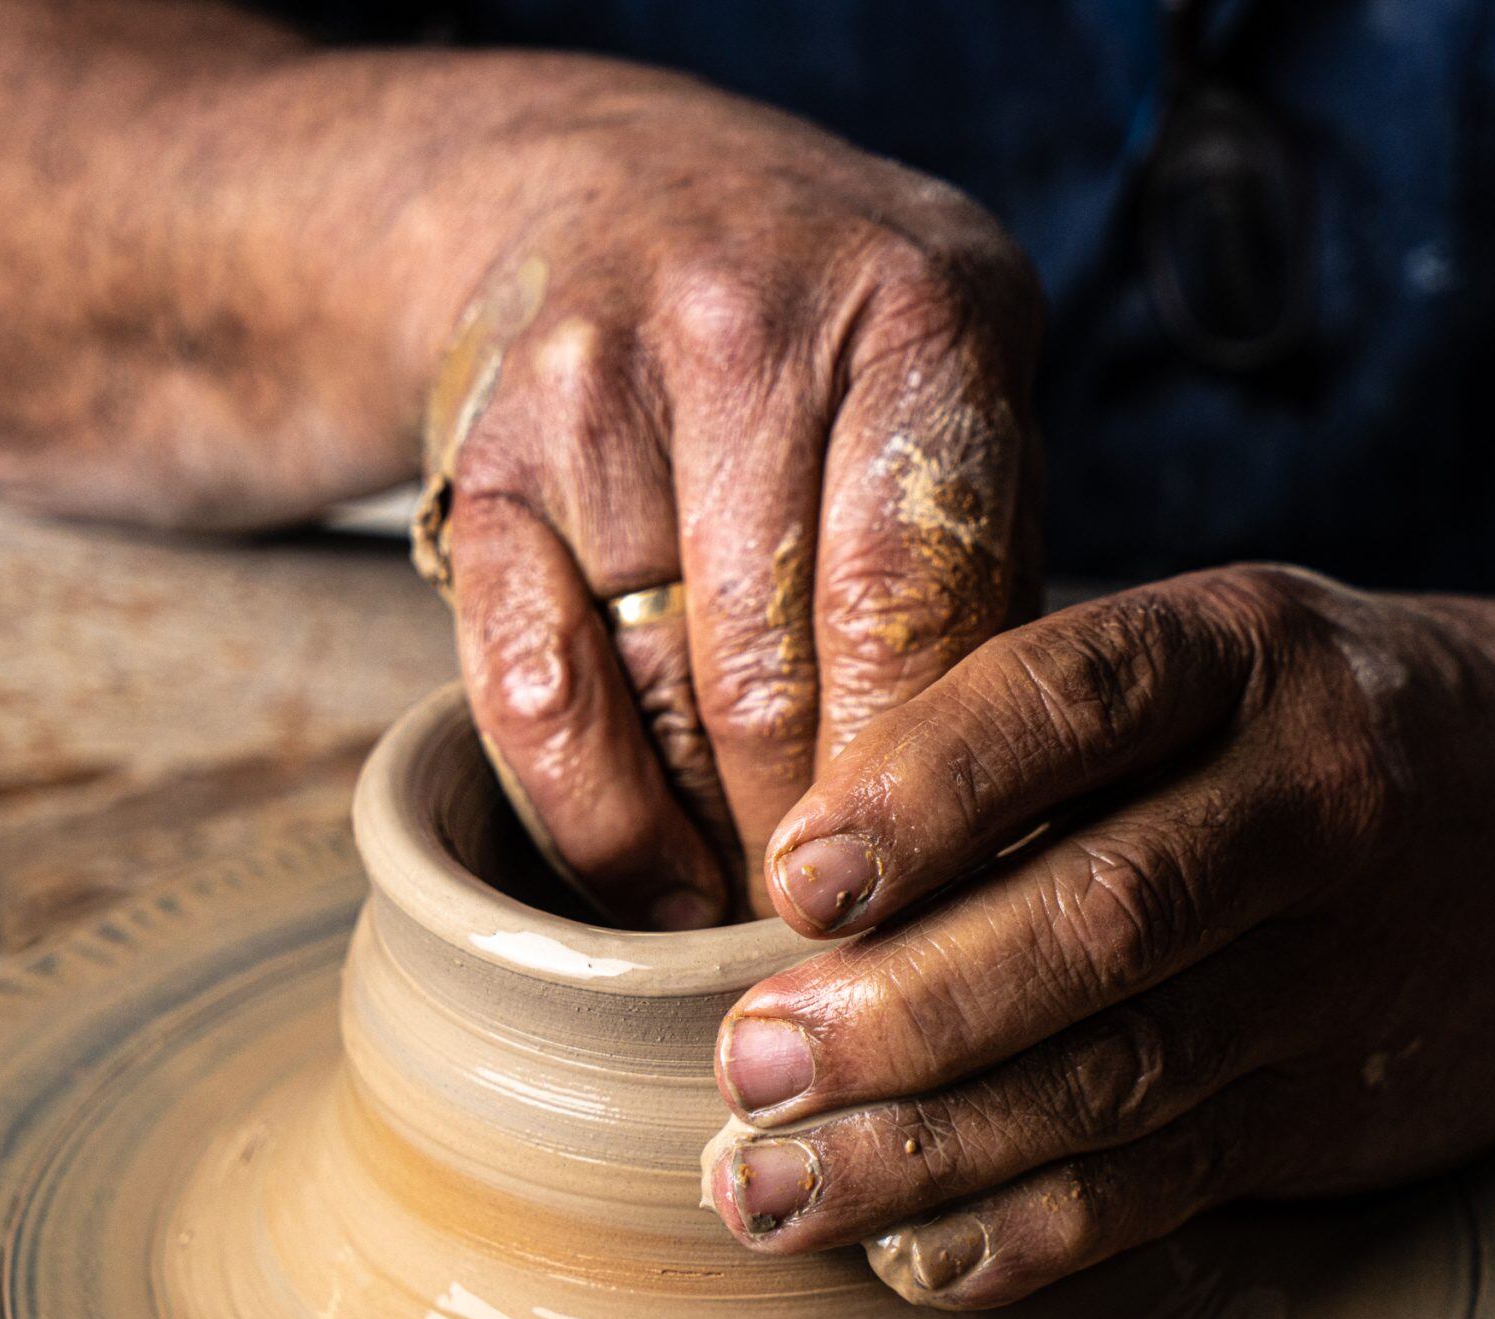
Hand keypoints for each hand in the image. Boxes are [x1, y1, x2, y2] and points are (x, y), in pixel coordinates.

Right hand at [414, 78, 1041, 926]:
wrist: (612, 195)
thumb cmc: (833, 347)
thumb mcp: (954, 399)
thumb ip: (985, 578)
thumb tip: (1011, 835)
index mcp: (917, 315)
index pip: (917, 611)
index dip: (923, 791)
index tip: (944, 905)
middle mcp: (748, 334)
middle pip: (784, 679)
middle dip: (821, 847)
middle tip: (863, 947)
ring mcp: (595, 395)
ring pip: (662, 703)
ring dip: (716, 853)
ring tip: (772, 933)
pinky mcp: (483, 468)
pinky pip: (530, 692)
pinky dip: (595, 822)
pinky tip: (651, 886)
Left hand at [700, 566, 1494, 1306]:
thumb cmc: (1324, 715)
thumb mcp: (1217, 641)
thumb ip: (1043, 716)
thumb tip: (796, 848)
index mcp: (1248, 653)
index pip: (1072, 706)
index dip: (927, 791)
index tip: (797, 880)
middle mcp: (1309, 806)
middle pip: (1098, 919)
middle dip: (908, 1010)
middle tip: (751, 1066)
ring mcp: (1340, 969)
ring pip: (1120, 1074)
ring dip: (930, 1148)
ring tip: (773, 1191)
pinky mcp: (1340, 1104)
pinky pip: (1172, 1182)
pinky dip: (1036, 1232)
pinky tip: (915, 1259)